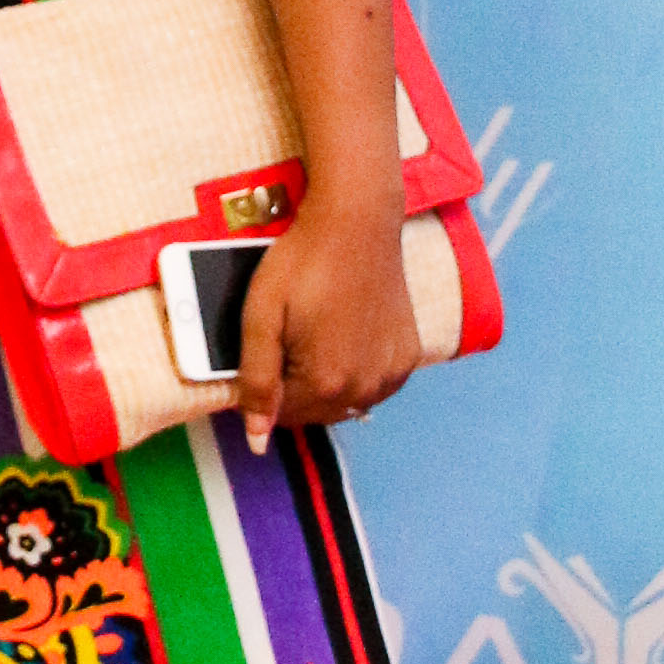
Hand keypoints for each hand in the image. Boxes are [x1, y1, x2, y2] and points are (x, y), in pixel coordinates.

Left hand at [234, 197, 416, 453]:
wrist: (356, 223)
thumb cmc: (302, 263)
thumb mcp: (261, 317)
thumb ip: (256, 382)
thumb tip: (256, 440)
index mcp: (324, 382)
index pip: (281, 415)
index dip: (265, 387)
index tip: (266, 351)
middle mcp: (364, 387)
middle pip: (314, 413)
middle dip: (295, 388)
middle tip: (290, 338)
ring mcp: (391, 373)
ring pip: (346, 403)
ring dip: (326, 384)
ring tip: (317, 336)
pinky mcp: (407, 356)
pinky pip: (374, 385)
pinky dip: (357, 373)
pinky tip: (345, 339)